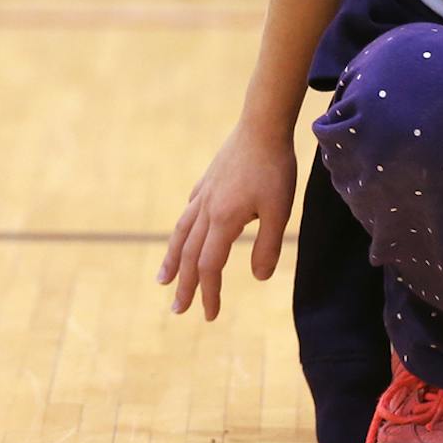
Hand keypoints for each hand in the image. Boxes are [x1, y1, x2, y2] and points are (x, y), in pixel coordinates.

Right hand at [157, 118, 297, 320]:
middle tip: (177, 310)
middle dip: (184, 285)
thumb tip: (259, 277)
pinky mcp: (207, 182)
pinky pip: (188, 212)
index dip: (208, 292)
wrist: (261, 126)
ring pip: (181, 233)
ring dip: (173, 260)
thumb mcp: (279, 212)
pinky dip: (182, 230)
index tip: (209, 316)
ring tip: (163, 279)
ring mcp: (203, 194)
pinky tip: (183, 234)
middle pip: (190, 255)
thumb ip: (268, 247)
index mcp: (223, 220)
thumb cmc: (274, 169)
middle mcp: (206, 209)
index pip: (210, 266)